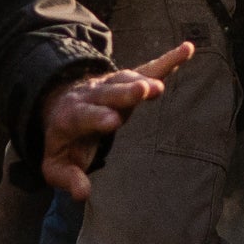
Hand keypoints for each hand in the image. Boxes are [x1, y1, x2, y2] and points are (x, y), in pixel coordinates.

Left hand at [37, 43, 197, 197]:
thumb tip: (83, 194)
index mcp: (72, 117)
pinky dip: (168, 60)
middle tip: (143, 90)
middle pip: (108, 92)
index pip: (84, 116)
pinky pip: (148, 68)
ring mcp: (110, 85)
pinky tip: (187, 49)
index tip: (114, 121)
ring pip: (126, 79)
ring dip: (143, 80)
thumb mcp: (56, 165)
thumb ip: (68, 178)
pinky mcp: (126, 81)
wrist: (60, 107)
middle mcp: (91, 96)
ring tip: (158, 86)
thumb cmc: (63, 142)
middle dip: (125, 92)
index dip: (98, 117)